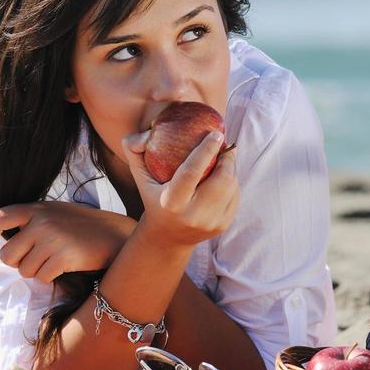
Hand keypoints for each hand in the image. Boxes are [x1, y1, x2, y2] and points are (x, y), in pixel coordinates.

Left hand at [0, 201, 136, 282]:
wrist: (115, 234)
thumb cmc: (80, 227)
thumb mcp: (54, 213)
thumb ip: (30, 220)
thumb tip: (1, 240)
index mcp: (37, 208)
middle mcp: (42, 222)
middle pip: (7, 255)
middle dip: (16, 263)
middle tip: (32, 260)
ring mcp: (53, 239)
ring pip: (24, 270)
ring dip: (35, 271)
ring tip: (52, 261)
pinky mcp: (64, 257)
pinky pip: (42, 277)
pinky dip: (50, 277)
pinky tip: (63, 266)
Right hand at [119, 127, 239, 247]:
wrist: (166, 237)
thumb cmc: (153, 196)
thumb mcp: (140, 176)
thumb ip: (134, 149)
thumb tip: (148, 132)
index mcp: (171, 202)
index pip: (191, 172)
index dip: (206, 150)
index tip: (216, 133)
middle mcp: (193, 216)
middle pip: (221, 180)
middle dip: (227, 157)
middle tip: (224, 143)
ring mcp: (210, 223)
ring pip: (231, 186)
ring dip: (231, 167)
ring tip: (224, 156)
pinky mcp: (223, 226)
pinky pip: (235, 196)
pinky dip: (232, 182)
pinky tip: (223, 176)